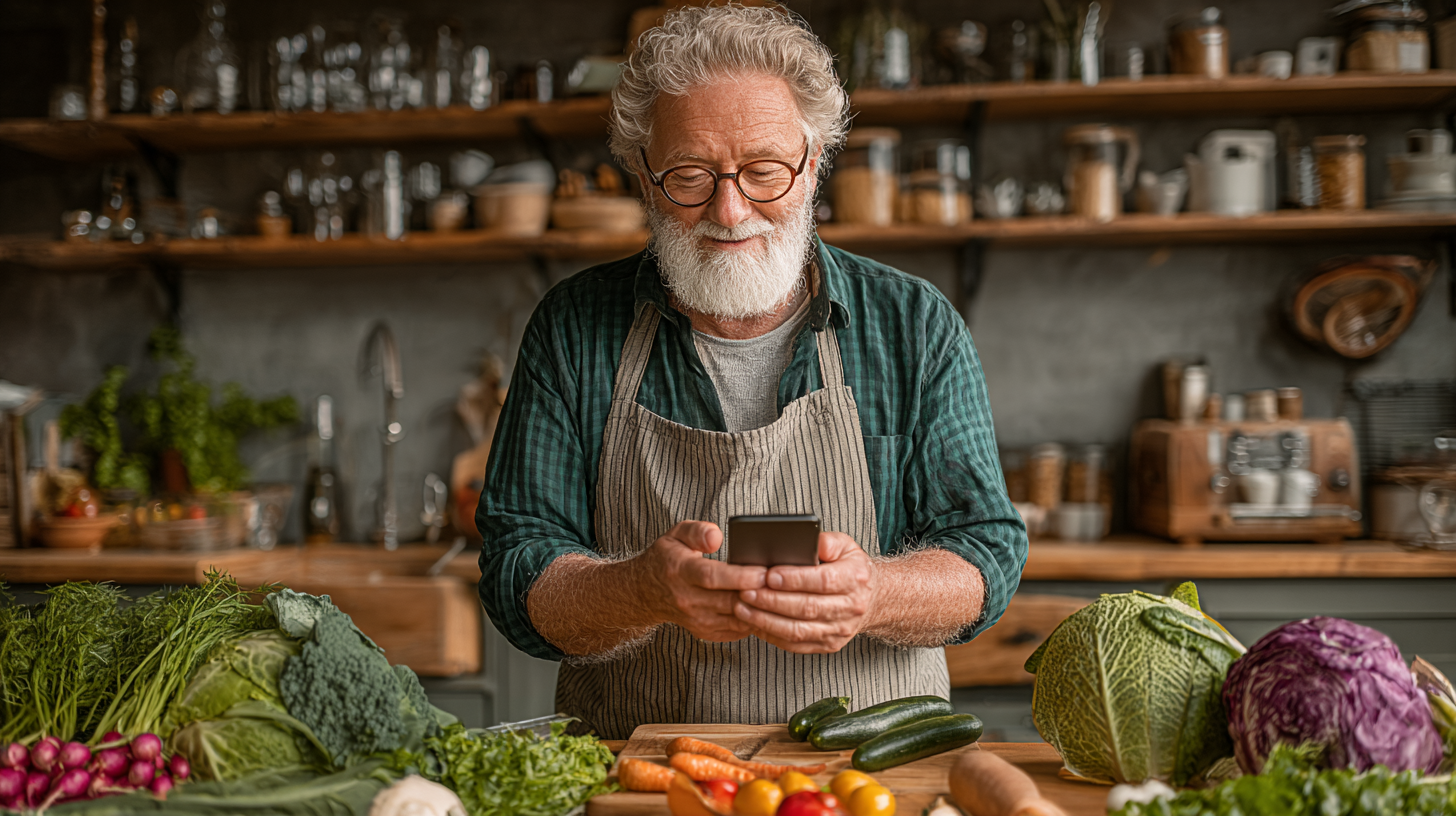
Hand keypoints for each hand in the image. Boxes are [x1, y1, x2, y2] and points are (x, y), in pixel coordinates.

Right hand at [634, 520, 767, 642]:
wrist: (645, 593)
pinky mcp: (705, 632)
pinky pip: (736, 630)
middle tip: (781, 583)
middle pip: (729, 600)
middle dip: (758, 593)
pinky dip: (753, 620)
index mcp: (680, 572)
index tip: (764, 571)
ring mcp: (696, 620)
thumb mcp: (676, 534)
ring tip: (778, 595)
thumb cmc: (667, 559)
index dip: (740, 576)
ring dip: (759, 609)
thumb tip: (716, 537)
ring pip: (736, 619)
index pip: (712, 577)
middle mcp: (687, 599)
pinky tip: (765, 607)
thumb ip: (697, 531)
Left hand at [732, 532, 877, 653]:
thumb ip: (826, 541)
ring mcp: (840, 630)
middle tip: (747, 591)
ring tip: (743, 608)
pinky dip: (772, 635)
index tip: (769, 575)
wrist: (871, 599)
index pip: (822, 581)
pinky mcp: (828, 645)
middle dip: (772, 600)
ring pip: (798, 630)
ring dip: (766, 620)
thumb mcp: (846, 546)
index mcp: (855, 579)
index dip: (794, 579)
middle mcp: (850, 608)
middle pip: (806, 607)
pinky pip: (796, 644)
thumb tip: (808, 541)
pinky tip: (755, 623)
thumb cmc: (851, 569)